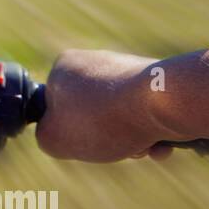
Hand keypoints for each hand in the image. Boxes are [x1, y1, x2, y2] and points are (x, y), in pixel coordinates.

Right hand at [35, 50, 174, 162]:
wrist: (163, 102)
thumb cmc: (102, 118)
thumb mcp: (53, 138)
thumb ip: (46, 137)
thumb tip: (59, 136)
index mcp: (65, 66)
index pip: (55, 106)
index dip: (66, 131)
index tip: (79, 140)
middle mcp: (95, 61)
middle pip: (92, 115)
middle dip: (104, 139)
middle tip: (113, 148)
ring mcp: (128, 70)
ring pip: (122, 119)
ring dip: (130, 142)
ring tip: (141, 148)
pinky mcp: (158, 82)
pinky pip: (147, 116)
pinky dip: (152, 135)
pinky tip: (159, 144)